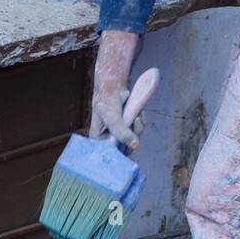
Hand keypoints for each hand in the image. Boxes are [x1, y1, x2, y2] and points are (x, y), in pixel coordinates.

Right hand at [89, 30, 140, 147]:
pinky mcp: (128, 124)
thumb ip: (122, 132)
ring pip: (135, 137)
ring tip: (136, 113)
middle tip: (135, 120)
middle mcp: (109, 137)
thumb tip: (135, 145)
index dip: (121, 153)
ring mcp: (120, 131)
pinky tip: (137, 112)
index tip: (131, 147)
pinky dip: (140, 120)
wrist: (114, 84)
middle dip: (134, 133)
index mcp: (99, 140)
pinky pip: (138, 128)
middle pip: (126, 147)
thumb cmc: (107, 100)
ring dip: (138, 125)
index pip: (110, 154)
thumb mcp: (113, 118)